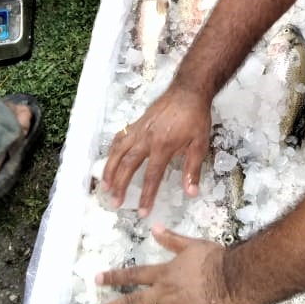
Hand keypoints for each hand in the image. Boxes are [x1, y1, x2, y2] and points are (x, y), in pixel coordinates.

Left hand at [84, 226, 236, 303]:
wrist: (233, 279)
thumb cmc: (215, 260)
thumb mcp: (193, 244)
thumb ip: (172, 239)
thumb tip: (154, 227)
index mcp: (164, 272)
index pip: (133, 275)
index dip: (114, 277)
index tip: (97, 279)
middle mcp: (163, 293)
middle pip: (130, 303)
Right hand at [102, 86, 211, 214]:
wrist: (188, 91)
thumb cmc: (196, 118)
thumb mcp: (200, 144)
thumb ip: (192, 169)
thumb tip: (191, 192)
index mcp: (163, 146)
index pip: (152, 176)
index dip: (146, 196)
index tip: (141, 212)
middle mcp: (147, 139)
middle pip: (128, 165)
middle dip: (120, 186)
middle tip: (115, 203)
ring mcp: (139, 129)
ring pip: (118, 151)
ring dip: (109, 169)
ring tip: (104, 186)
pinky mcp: (136, 123)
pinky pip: (120, 138)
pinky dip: (112, 150)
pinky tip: (109, 159)